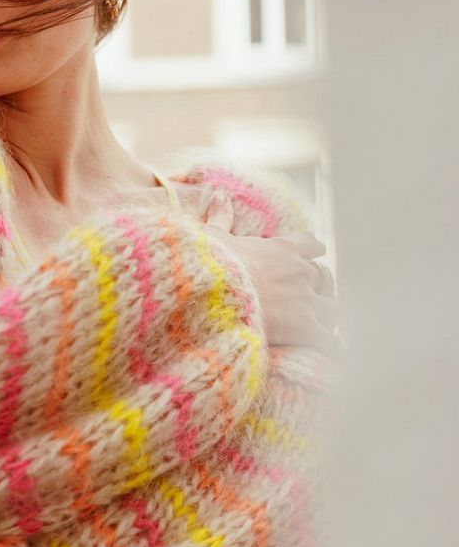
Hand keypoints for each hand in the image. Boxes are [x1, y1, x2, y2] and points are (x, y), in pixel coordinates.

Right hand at [205, 196, 340, 355]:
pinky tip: (335, 352)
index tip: (316, 254)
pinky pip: (330, 340)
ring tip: (321, 325)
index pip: (309, 245)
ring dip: (326, 315)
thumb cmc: (212, 266)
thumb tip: (219, 194)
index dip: (313, 251)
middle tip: (309, 299)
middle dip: (317, 288)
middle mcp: (300, 272)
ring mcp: (305, 301)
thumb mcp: (213, 237)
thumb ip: (221, 216)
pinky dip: (333, 346)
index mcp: (282, 248)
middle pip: (322, 278)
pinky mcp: (305, 328)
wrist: (215, 295)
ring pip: (331, 308)